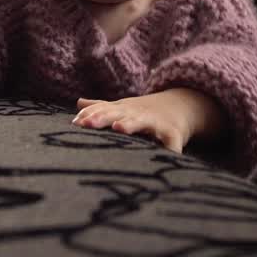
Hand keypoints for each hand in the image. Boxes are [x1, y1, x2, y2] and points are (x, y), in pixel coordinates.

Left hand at [73, 88, 224, 153]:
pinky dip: (169, 147)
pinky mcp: (172, 133)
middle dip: (102, 117)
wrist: (181, 106)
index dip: (90, 116)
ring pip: (140, 122)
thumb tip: (79, 103)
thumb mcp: (123, 108)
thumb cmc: (144, 113)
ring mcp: (154, 122)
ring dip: (130, 123)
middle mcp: (136, 114)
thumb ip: (101, 107)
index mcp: (123, 110)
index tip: (76, 122)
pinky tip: (165, 153)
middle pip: (116, 114)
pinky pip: (170, 142)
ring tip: (119, 127)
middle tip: (88, 124)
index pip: (103, 111)